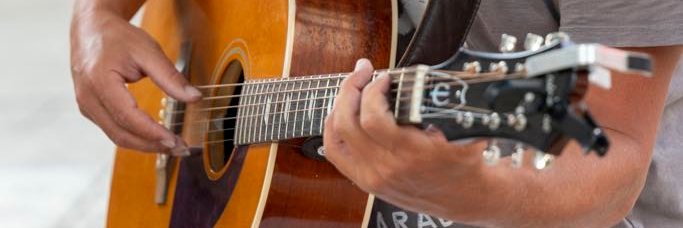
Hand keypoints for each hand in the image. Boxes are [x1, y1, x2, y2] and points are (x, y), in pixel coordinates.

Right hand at [70, 10, 199, 155]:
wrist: (92, 28)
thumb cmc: (118, 38)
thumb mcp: (149, 51)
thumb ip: (171, 77)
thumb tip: (194, 98)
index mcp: (99, 81)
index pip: (128, 117)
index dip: (152, 133)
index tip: (175, 140)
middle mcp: (88, 98)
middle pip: (121, 134)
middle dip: (153, 145)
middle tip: (181, 149)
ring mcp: (87, 106)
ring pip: (117, 136)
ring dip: (146, 145)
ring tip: (173, 146)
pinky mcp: (91, 110)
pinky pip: (114, 130)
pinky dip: (136, 137)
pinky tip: (155, 138)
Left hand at [323, 59, 488, 218]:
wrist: (465, 197)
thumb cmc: (465, 160)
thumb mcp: (465, 130)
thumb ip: (447, 107)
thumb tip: (425, 77)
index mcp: (413, 153)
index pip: (373, 118)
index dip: (371, 91)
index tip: (384, 77)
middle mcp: (388, 167)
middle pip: (348, 123)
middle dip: (351, 89)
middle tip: (363, 71)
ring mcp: (373, 176)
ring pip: (336, 136)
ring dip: (339, 104)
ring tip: (352, 86)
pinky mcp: (366, 182)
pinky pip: (335, 152)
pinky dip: (333, 127)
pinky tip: (342, 111)